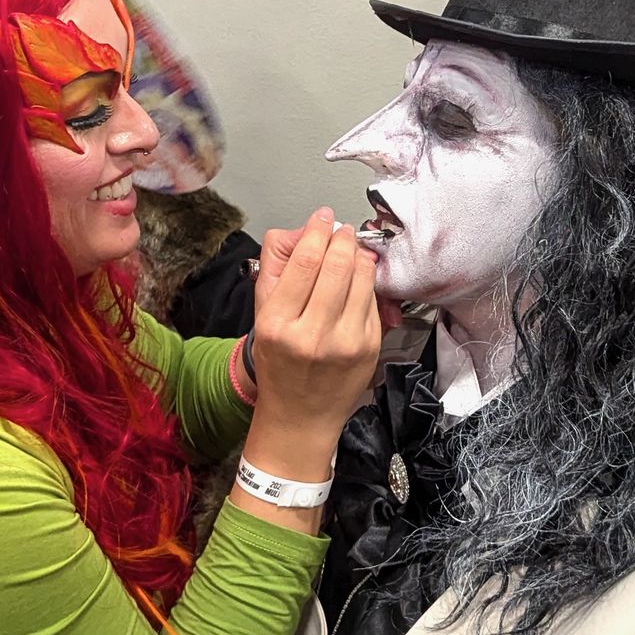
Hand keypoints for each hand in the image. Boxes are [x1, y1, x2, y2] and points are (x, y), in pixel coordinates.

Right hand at [248, 208, 382, 437]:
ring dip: (359, 255)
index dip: (317, 231)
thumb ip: (277, 271)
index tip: (323, 218)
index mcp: (279, 324)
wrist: (300, 416)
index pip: (305, 262)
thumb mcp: (262, 317)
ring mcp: (346, 343)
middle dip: (342, 238)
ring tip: (351, 249)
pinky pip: (372, 300)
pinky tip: (357, 280)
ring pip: (361, 278)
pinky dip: (366, 282)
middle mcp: (313, 334)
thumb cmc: (280, 364)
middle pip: (337, 265)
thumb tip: (304, 232)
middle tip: (341, 230)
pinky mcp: (370, 347)